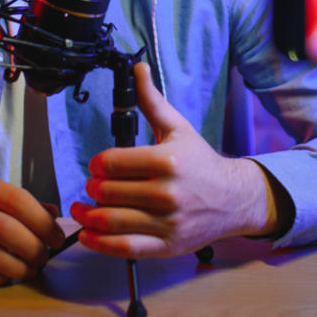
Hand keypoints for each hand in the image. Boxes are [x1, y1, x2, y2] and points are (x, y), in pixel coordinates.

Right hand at [0, 170, 64, 286]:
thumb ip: (15, 202)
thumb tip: (54, 214)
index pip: (19, 201)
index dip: (43, 223)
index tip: (57, 239)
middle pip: (8, 230)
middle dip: (33, 249)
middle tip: (43, 259)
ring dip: (16, 268)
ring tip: (28, 272)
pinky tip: (2, 278)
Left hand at [69, 61, 283, 258]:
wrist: (233, 199)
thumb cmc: (200, 163)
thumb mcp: (178, 128)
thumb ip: (152, 101)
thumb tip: (138, 68)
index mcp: (167, 161)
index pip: (112, 163)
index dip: (98, 164)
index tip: (98, 165)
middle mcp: (167, 193)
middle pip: (108, 192)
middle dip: (93, 188)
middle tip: (93, 186)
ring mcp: (166, 222)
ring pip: (111, 220)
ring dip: (88, 215)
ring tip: (83, 209)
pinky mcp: (165, 245)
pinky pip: (123, 248)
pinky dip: (98, 243)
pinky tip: (87, 234)